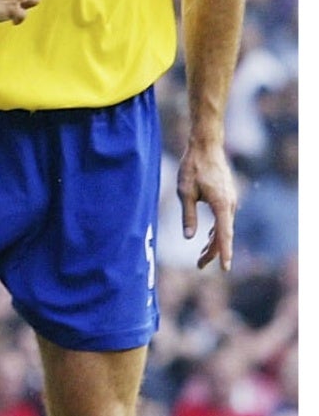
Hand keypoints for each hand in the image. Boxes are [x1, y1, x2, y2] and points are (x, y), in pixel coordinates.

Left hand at [177, 140, 236, 270]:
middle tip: (199, 266)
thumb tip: (189, 237)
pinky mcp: (226, 197)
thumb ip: (188, 215)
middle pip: (224, 235)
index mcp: (222, 205)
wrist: (206, 146)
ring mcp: (230, 201)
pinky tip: (207, 238)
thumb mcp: (185, 192)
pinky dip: (216, 231)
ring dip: (213, 242)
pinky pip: (223, 219)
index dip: (224, 253)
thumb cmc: (193, 167)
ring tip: (200, 256)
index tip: (225, 268)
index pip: (224, 235)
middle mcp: (230, 205)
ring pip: (224, 228)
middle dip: (213, 252)